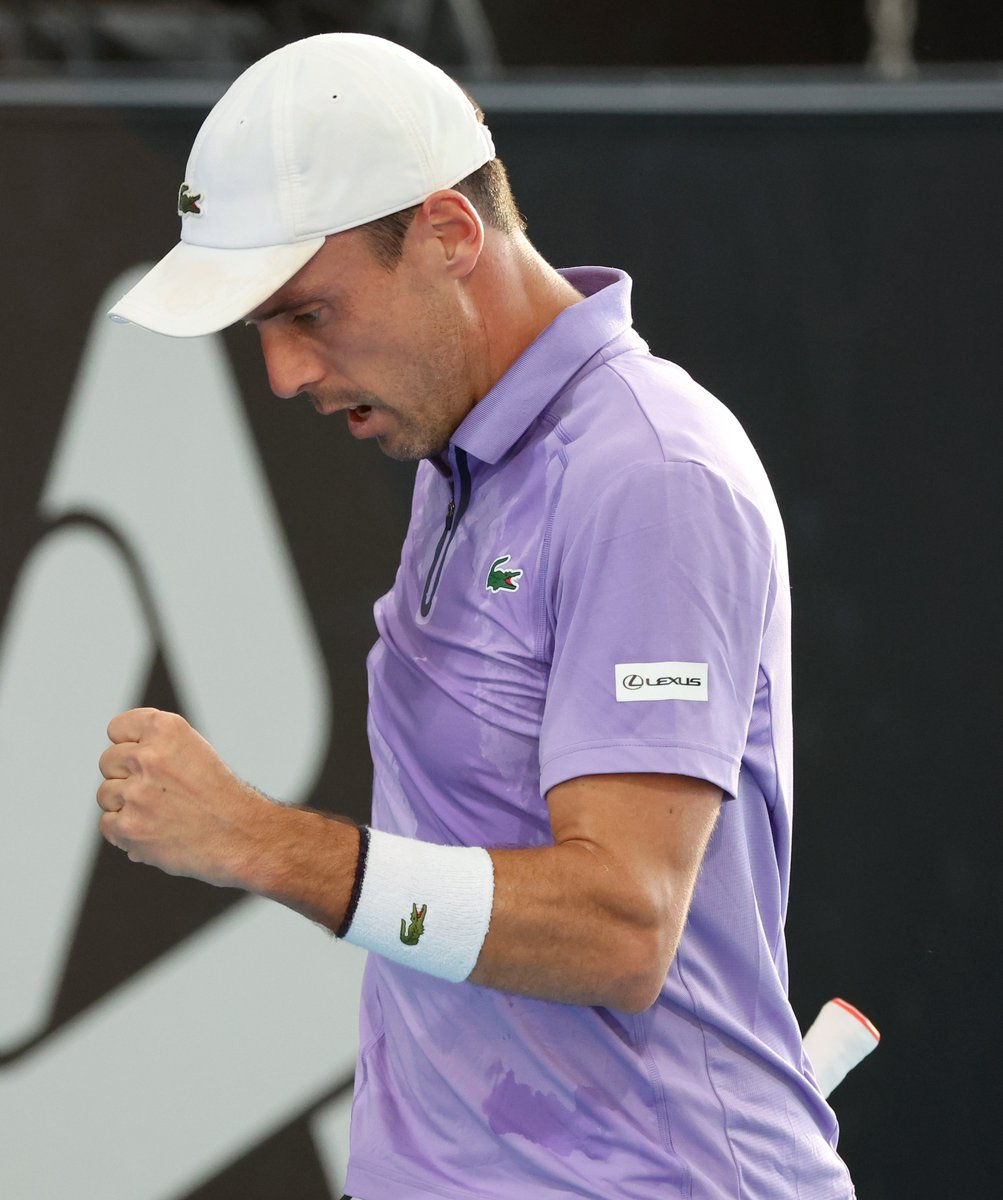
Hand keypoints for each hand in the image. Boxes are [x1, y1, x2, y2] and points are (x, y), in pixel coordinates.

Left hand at [97, 707, 269, 887]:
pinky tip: (155, 832)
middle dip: (127, 777)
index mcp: (167, 729)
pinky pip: (108, 824)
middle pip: (108, 761)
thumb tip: (116, 760)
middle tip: (160, 792)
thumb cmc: (220, 796)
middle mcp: (149, 756)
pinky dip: (126, 832)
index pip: (118, 729)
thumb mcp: (195, 751)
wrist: (242, 836)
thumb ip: (155, 747)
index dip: (130, 745)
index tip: (147, 760)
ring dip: (126, 806)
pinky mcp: (129, 826)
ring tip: (161, 814)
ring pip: (106, 794)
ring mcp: (136, 792)